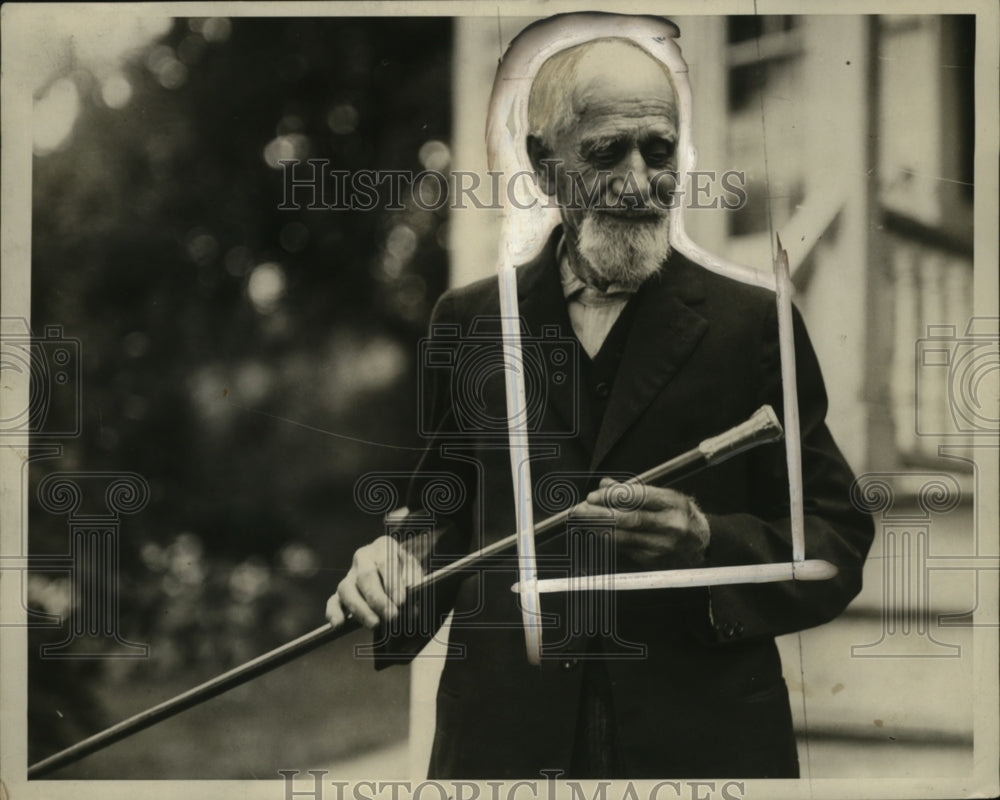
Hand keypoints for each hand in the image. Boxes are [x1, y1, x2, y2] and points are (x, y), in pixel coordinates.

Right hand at [325, 535, 424, 628]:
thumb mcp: (414, 569)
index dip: (393, 584)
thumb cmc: (406, 569)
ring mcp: (350, 575)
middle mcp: (363, 558)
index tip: (401, 602)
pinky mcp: (341, 592)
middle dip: (378, 599)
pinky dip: (334, 613)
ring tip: (375, 624)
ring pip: (347, 589)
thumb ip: (413, 582)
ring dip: (360, 609)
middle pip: (365, 577)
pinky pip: (333, 601)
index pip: (386, 563)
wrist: (397, 568)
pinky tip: (339, 624)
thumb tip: (411, 600)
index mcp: (383, 546)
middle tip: (392, 616)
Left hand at [574, 478, 709, 568]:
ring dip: (598, 528)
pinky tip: (597, 531)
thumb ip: (633, 489)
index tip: (593, 495)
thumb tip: (604, 485)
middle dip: (599, 514)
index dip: (612, 496)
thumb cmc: (679, 513)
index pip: (639, 498)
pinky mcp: (654, 561)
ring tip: (582, 519)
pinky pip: (625, 548)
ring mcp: (662, 546)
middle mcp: (670, 526)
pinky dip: (609, 538)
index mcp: (673, 504)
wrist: (702, 542)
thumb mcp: (663, 495)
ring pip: (623, 537)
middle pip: (628, 520)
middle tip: (579, 509)